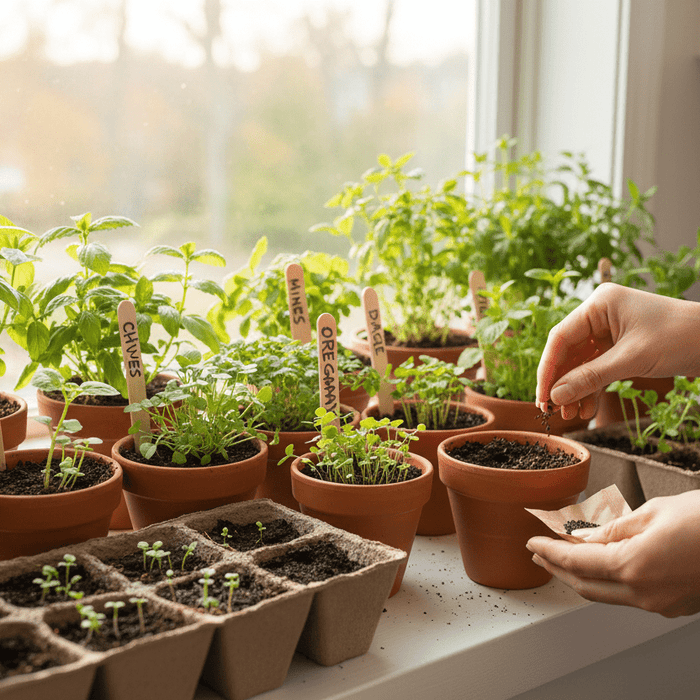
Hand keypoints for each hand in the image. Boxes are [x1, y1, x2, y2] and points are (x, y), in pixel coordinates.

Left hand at [526, 491, 699, 616]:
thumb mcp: (652, 512)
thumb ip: (612, 528)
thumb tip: (583, 537)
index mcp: (633, 566)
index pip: (575, 562)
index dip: (548, 551)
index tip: (532, 542)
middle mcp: (644, 593)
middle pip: (585, 585)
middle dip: (557, 568)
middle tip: (539, 552)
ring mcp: (661, 604)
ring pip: (606, 594)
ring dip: (580, 576)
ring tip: (562, 558)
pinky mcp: (674, 606)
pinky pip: (629, 596)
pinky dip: (607, 581)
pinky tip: (601, 565)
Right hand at [535, 283, 699, 418]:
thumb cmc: (680, 337)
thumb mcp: (631, 360)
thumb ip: (590, 378)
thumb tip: (556, 397)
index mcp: (599, 304)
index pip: (560, 338)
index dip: (548, 370)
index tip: (542, 397)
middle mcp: (600, 314)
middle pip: (567, 351)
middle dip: (561, 382)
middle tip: (552, 409)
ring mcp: (609, 330)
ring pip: (581, 363)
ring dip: (575, 389)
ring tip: (570, 414)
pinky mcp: (620, 345)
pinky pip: (597, 368)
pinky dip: (591, 388)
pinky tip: (586, 407)